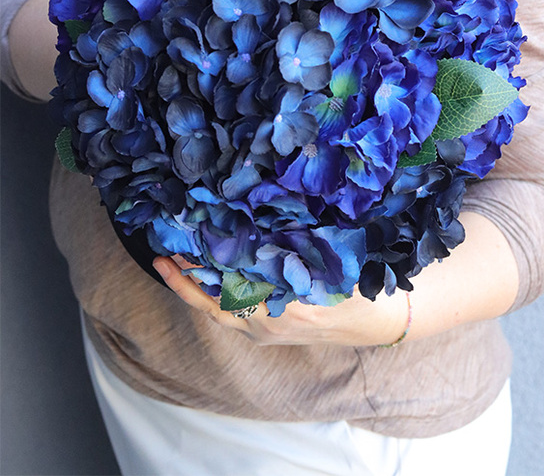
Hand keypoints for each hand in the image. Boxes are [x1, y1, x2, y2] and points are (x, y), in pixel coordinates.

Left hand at [153, 255, 409, 346]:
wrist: (374, 321)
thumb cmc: (357, 286)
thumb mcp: (332, 262)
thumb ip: (299, 246)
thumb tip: (265, 216)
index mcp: (287, 306)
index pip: (234, 287)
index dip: (207, 266)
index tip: (188, 243)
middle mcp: (270, 324)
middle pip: (216, 304)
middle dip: (186, 280)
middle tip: (163, 252)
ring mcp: (266, 331)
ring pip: (219, 311)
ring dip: (194, 287)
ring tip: (171, 261)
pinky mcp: (266, 330)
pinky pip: (230, 314)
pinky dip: (211, 295)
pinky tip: (201, 274)